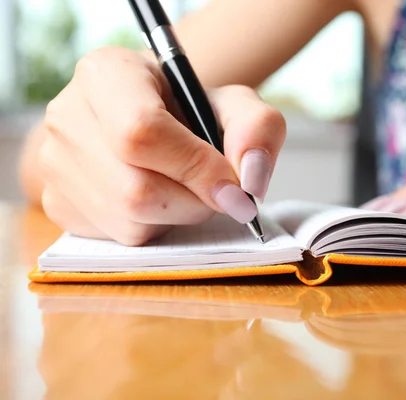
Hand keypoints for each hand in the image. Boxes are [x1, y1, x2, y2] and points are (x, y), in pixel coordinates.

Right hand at [39, 47, 284, 244]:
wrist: (151, 122)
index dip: (195, 168)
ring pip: (128, 221)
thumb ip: (258, 129)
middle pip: (135, 189)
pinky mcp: (58, 203)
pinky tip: (159, 199)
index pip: (142, 131)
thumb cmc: (191, 112)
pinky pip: (118, 238)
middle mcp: (67, 115)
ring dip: (177, 216)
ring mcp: (54, 164)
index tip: (233, 186)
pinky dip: (154, 228)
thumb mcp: (234, 105)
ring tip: (184, 187)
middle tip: (214, 189)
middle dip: (192, 201)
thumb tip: (250, 182)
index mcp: (107, 73)